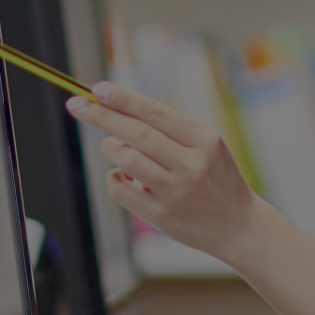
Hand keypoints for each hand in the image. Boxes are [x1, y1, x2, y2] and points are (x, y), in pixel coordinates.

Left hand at [66, 82, 261, 259]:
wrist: (238, 226)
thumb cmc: (215, 178)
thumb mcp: (207, 145)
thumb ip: (170, 128)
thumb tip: (118, 107)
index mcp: (204, 139)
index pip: (156, 112)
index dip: (124, 99)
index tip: (97, 89)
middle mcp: (192, 164)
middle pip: (137, 134)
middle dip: (102, 116)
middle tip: (76, 104)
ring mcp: (176, 191)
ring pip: (126, 160)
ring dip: (110, 147)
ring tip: (113, 146)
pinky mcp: (161, 215)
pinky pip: (121, 190)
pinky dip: (114, 177)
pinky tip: (124, 176)